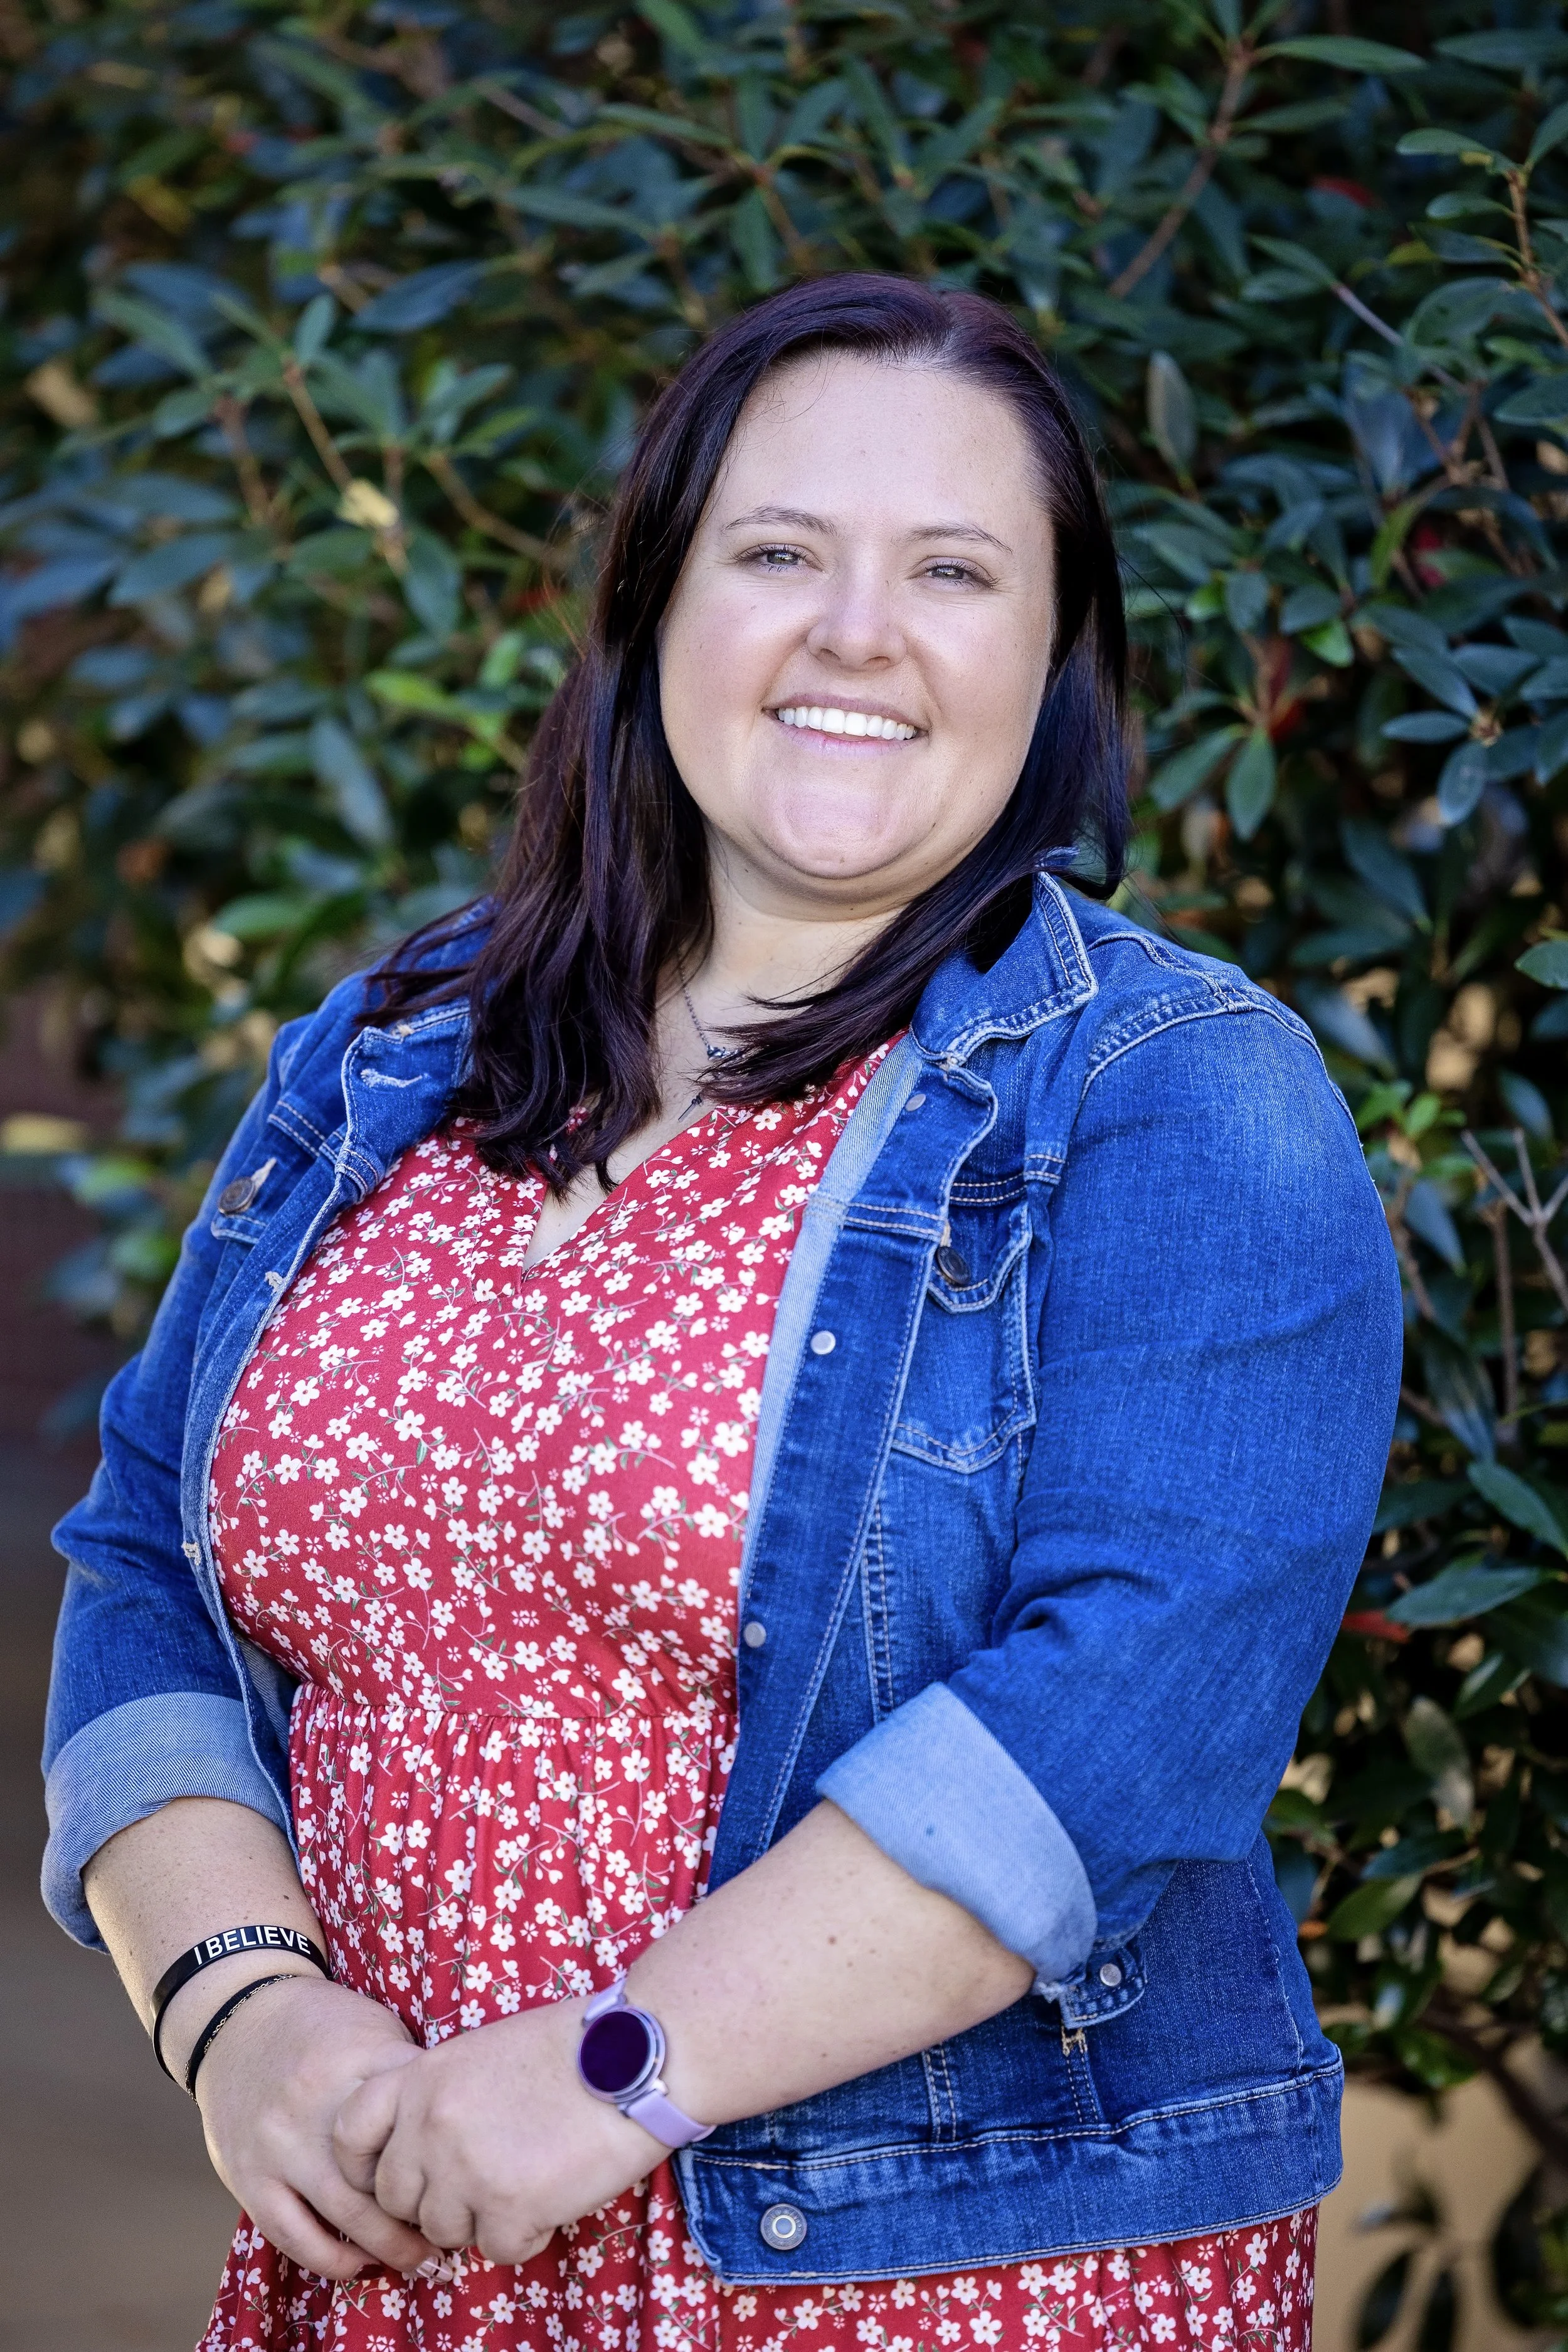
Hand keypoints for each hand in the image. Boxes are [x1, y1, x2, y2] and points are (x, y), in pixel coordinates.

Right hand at [195, 1974, 442, 2280]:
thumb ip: (405, 2071)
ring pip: (343, 2212)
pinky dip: (331, 2259)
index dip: (448, 2147)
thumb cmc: (321, 2026)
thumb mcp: (372, 2026)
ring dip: (387, 2247)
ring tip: (421, 2262)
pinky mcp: (249, 2178)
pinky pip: (292, 2234)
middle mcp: (318, 2105)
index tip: (471, 2171)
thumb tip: (453, 2120)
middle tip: (457, 2231)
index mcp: (358, 2060)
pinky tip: (360, 2265)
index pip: (416, 2113)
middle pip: (385, 2172)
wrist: (237, 2020)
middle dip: (426, 2211)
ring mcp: (280, 2146)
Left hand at [333, 1998, 657, 2265]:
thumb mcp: (486, 2051)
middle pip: (397, 2198)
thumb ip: (445, 2095)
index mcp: (423, 2078)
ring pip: (444, 2231)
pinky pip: (498, 2249)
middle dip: (435, 2199)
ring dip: (481, 2219)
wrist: (634, 2053)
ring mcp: (466, 2170)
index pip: (349, 2132)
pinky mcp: (509, 2207)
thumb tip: (429, 2144)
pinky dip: (526, 2234)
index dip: (361, 2165)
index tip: (389, 2178)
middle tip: (483, 2182)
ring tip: (528, 2181)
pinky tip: (554, 2198)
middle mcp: (431, 2126)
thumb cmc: (573, 2045)